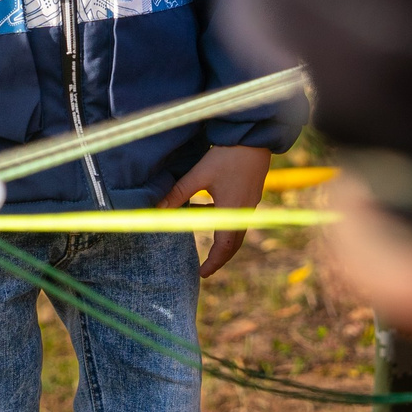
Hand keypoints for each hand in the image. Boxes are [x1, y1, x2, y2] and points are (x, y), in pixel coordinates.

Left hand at [159, 144, 271, 277]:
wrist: (254, 137)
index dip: (213, 263)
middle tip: (206, 267)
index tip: (202, 274)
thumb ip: (179, 192)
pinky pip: (236, 215)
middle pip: (233, 243)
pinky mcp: (250, 193)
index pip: (224, 248)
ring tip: (197, 228)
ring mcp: (249, 202)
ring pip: (235, 229)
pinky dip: (221, 218)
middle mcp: (243, 211)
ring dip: (219, 236)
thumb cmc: (227, 155)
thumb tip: (158, 209)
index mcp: (231, 211)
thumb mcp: (199, 174)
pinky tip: (206, 203)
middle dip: (219, 257)